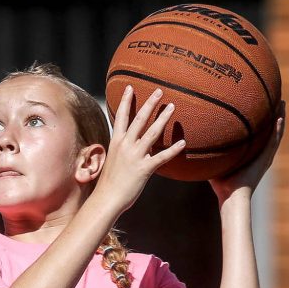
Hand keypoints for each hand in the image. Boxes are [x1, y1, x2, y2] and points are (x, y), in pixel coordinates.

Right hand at [98, 86, 185, 213]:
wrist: (106, 199)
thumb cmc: (108, 184)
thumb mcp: (113, 161)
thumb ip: (123, 151)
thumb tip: (131, 148)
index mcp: (117, 143)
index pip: (121, 117)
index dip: (126, 101)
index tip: (130, 87)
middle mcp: (126, 146)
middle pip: (139, 119)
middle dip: (149, 104)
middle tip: (159, 91)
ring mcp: (135, 156)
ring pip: (152, 133)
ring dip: (163, 118)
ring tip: (172, 106)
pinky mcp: (144, 169)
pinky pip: (161, 157)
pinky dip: (173, 150)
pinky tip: (182, 143)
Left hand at [211, 101, 285, 201]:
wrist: (232, 196)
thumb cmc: (222, 186)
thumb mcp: (215, 165)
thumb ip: (210, 155)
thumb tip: (195, 146)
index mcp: (252, 156)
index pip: (259, 137)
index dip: (261, 124)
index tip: (261, 110)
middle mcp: (261, 156)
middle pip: (270, 132)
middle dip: (273, 117)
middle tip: (277, 102)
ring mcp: (265, 157)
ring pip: (275, 134)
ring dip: (279, 118)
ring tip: (282, 103)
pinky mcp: (265, 160)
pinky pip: (273, 141)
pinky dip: (277, 129)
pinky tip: (279, 116)